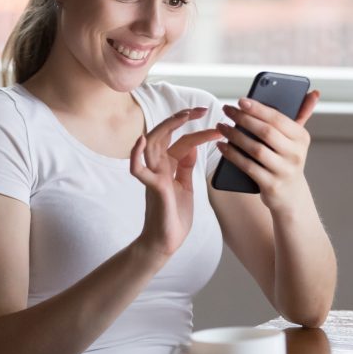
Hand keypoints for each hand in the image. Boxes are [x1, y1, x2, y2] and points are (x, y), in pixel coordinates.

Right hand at [131, 107, 221, 257]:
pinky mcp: (153, 188)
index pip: (182, 140)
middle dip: (181, 119)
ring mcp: (154, 176)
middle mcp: (159, 167)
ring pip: (153, 144)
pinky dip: (136, 156)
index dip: (199, 130)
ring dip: (166, 127)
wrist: (166, 243)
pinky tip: (141, 142)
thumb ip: (185, 167)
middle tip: (202, 110)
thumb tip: (192, 146)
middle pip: (165, 134)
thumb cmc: (174, 217)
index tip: (216, 122)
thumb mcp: (185, 186)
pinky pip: (138, 170)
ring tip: (182, 115)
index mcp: (168, 166)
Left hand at [216, 90, 320, 213]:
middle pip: (266, 132)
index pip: (278, 119)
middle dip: (243, 119)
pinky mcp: (271, 185)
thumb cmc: (288, 159)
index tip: (240, 100)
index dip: (258, 108)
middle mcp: (296, 154)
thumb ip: (301, 115)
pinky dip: (233, 155)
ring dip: (235, 136)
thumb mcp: (296, 139)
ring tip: (221, 126)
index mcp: (302, 137)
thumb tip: (314, 92)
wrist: (291, 196)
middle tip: (226, 110)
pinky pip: (248, 167)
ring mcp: (284, 171)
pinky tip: (222, 146)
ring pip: (255, 149)